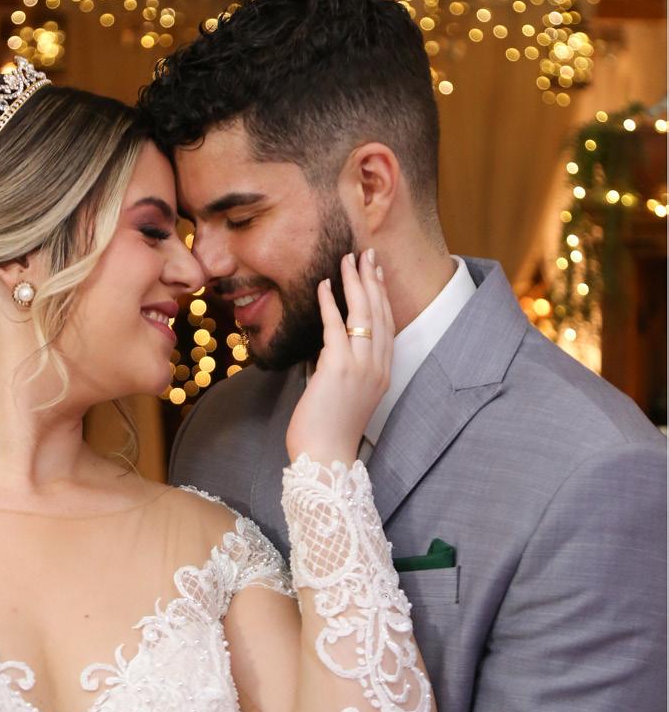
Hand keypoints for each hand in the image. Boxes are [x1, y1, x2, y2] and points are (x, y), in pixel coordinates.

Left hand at [285, 249, 392, 467]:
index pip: (387, 324)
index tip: (375, 272)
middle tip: (365, 254)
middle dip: (372, 280)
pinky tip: (324, 285)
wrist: (325, 457)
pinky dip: (331, 302)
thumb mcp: (346, 396)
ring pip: (363, 314)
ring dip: (354, 283)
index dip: (382, 295)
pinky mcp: (339, 368)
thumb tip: (330, 349)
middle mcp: (378, 367)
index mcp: (383, 373)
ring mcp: (361, 367)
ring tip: (347, 259)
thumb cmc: (328, 431)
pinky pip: (336, 326)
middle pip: (380, 313)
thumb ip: (345, 370)